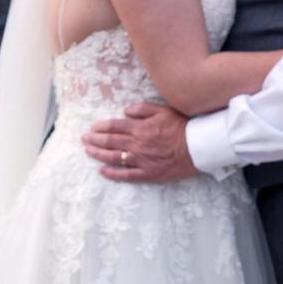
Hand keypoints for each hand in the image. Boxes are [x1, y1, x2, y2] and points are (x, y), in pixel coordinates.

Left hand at [82, 101, 197, 182]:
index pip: (114, 126)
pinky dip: (113, 174)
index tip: (92, 128)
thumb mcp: (164, 110)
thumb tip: (125, 112)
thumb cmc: (182, 127)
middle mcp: (137, 144)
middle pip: (110, 142)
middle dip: (94, 140)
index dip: (101, 127)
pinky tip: (103, 171)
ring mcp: (141, 160)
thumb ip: (143, 108)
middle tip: (84, 139)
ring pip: (113, 157)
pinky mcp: (147, 173)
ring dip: (98, 154)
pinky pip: (126, 175)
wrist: (198, 147)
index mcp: (140, 128)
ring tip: (88, 152)